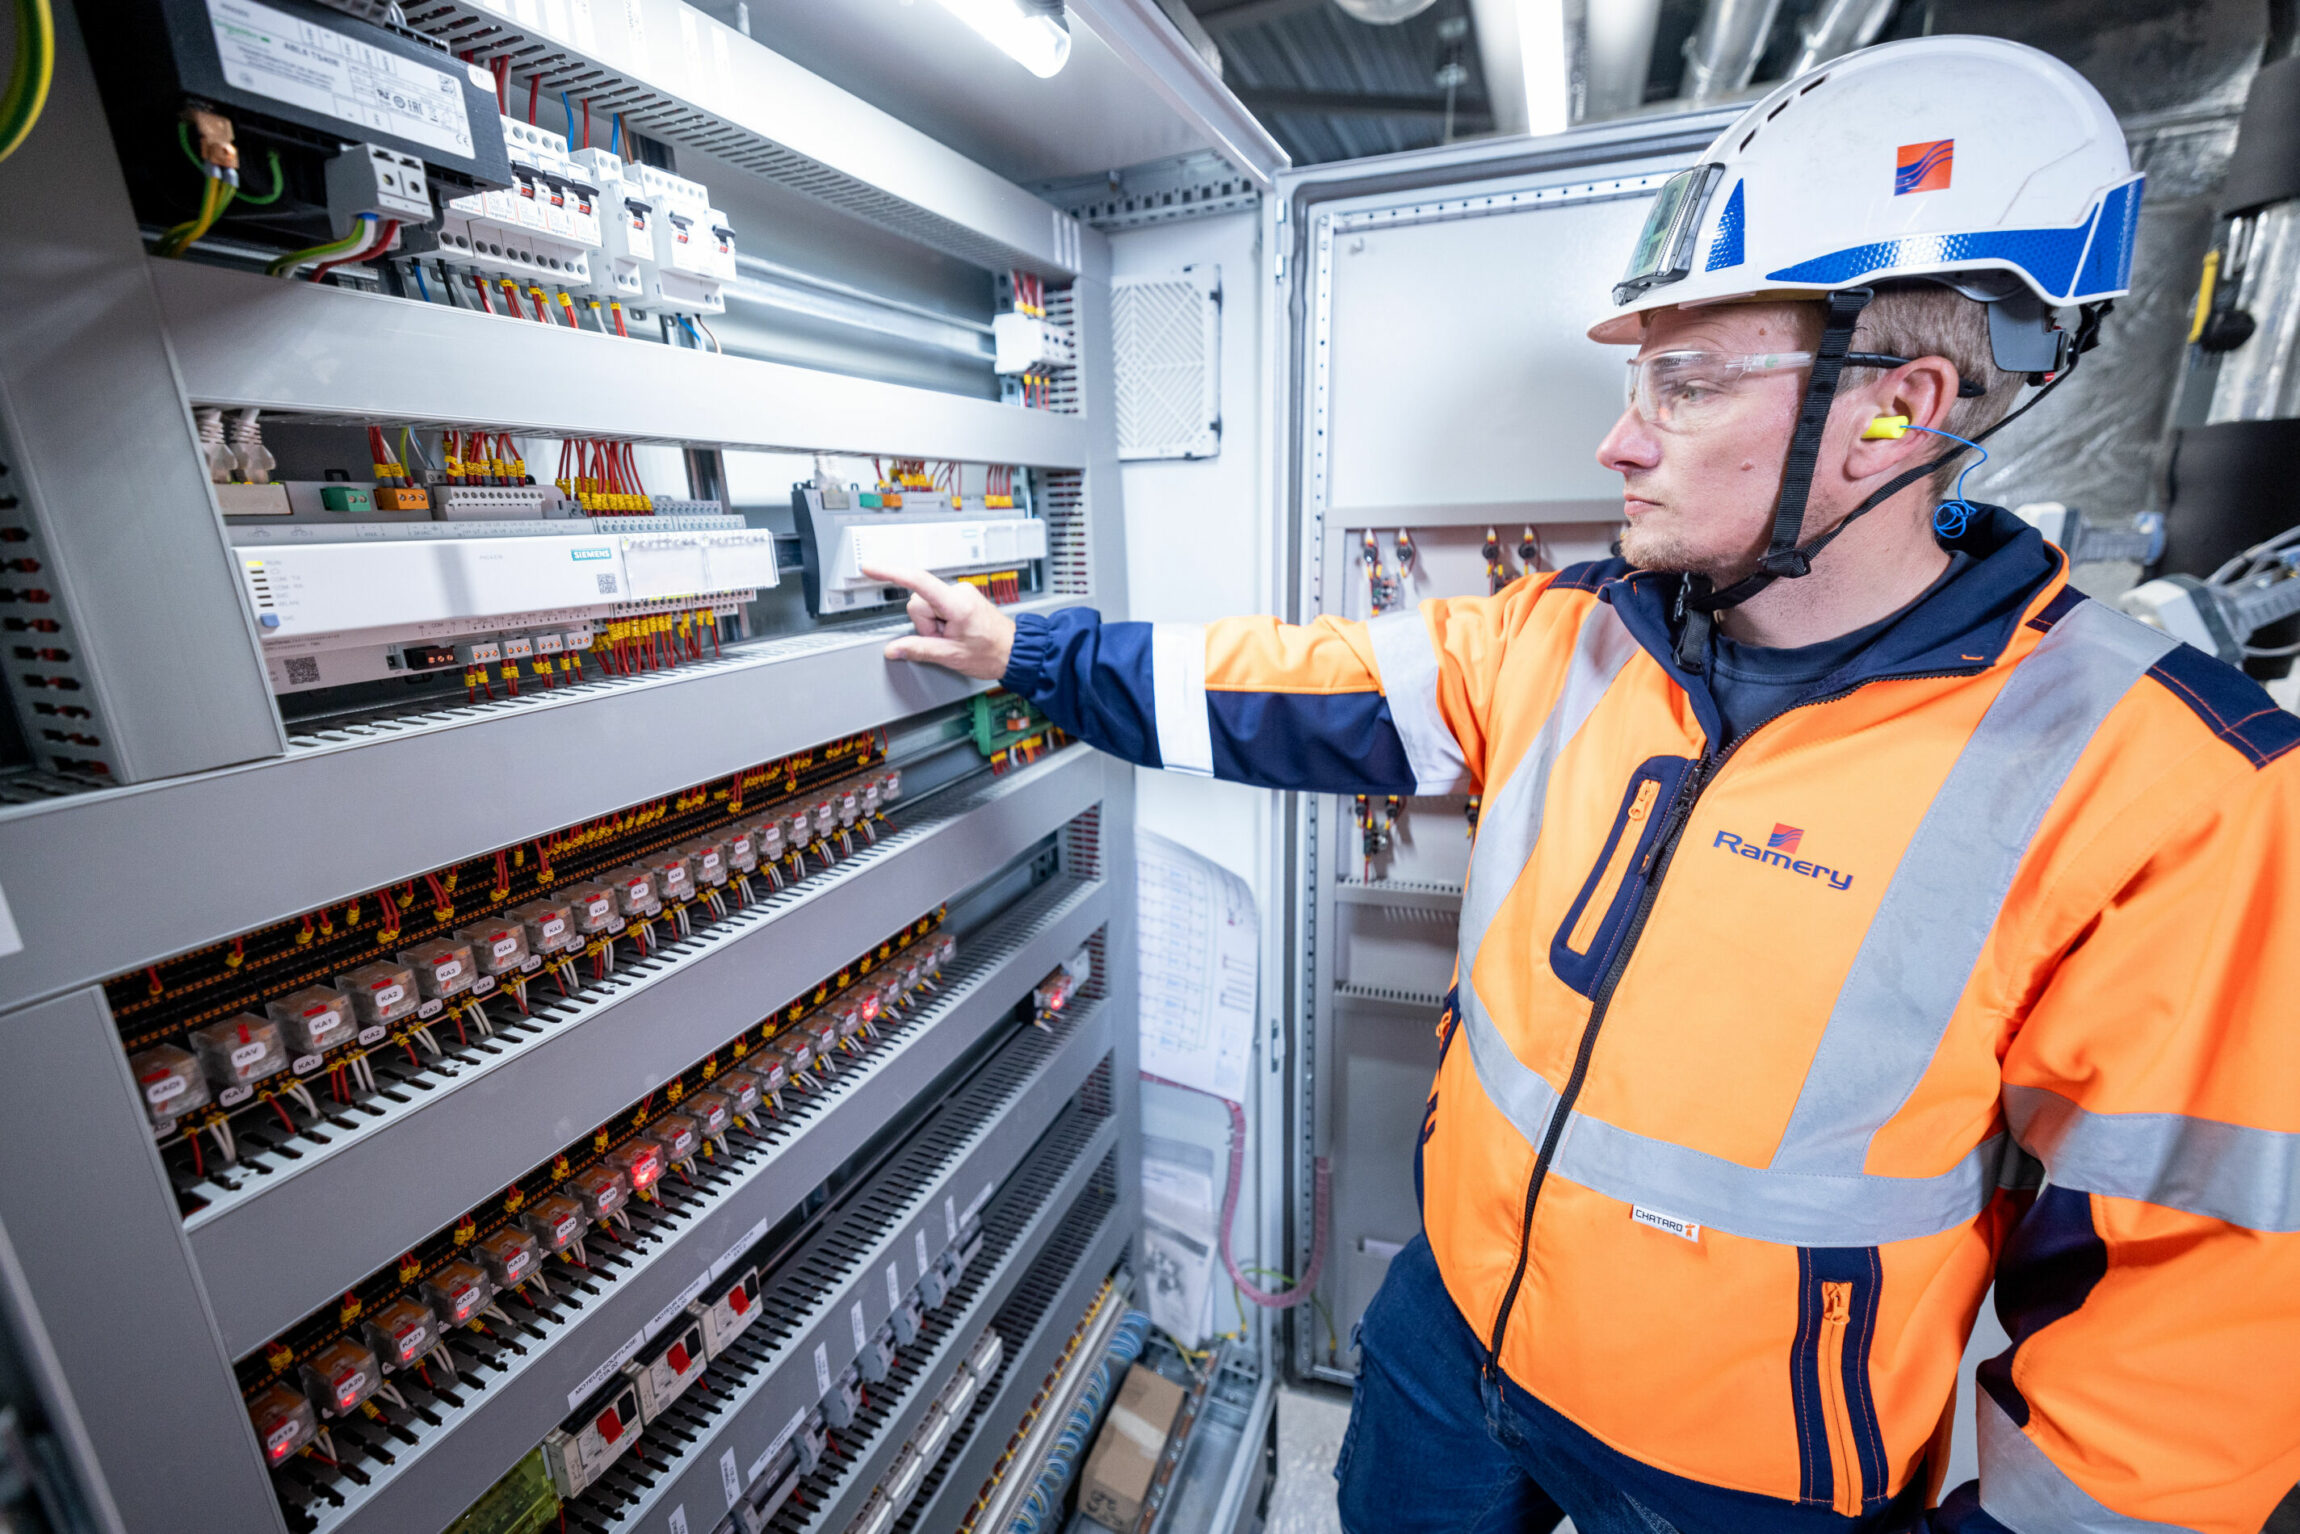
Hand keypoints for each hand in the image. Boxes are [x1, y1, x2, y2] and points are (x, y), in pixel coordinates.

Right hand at [864, 564, 1015, 679]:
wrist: (1015, 651)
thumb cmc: (991, 653)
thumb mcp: (951, 656)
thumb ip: (919, 650)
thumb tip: (894, 649)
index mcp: (956, 603)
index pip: (917, 581)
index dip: (890, 573)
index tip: (870, 568)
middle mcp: (958, 591)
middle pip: (918, 603)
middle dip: (925, 625)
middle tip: (945, 640)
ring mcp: (961, 592)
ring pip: (927, 606)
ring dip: (933, 625)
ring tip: (953, 637)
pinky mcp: (961, 596)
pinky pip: (937, 606)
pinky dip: (940, 621)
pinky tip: (955, 631)